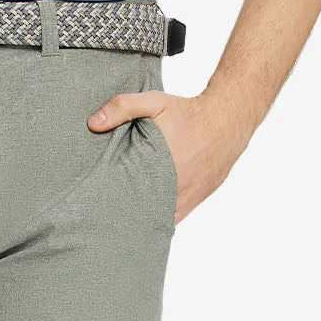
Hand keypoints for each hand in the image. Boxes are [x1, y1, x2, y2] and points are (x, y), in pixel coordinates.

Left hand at [87, 90, 243, 224]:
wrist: (227, 120)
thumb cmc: (188, 112)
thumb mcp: (154, 102)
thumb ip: (122, 108)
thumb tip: (93, 123)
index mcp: (161, 167)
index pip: (133, 197)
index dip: (116, 205)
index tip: (99, 206)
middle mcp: (176, 187)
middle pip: (146, 211)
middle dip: (127, 214)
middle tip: (106, 214)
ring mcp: (189, 196)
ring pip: (162, 217)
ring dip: (145, 216)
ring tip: (123, 218)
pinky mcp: (199, 197)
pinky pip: (177, 215)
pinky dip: (163, 215)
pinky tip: (148, 215)